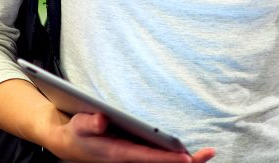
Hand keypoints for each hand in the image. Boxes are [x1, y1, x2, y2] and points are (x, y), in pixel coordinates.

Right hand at [49, 112, 214, 162]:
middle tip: (209, 152)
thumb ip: (89, 122)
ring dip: (184, 160)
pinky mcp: (134, 155)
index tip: (186, 158)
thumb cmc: (77, 132)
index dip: (166, 158)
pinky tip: (190, 152)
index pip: (146, 157)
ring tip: (208, 153)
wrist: (69, 144)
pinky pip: (157, 159)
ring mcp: (132, 159)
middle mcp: (127, 160)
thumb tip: (103, 119)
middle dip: (184, 161)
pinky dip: (173, 156)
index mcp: (116, 153)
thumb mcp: (78, 124)